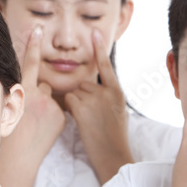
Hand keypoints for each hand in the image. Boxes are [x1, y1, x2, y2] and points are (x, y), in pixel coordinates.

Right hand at [15, 25, 66, 150]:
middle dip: (38, 94)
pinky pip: (58, 109)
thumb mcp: (5, 110)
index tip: (37, 28)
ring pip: (51, 97)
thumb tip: (24, 88)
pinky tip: (44, 129)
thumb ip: (16, 95)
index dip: (32, 45)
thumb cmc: (7, 137)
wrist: (18, 160)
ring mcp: (51, 105)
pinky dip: (53, 117)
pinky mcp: (61, 115)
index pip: (27, 63)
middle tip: (30, 113)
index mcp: (20, 91)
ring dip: (46, 106)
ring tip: (36, 125)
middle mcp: (36, 95)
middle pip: (42, 84)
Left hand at [65, 29, 133, 182]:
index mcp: (117, 92)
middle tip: (90, 115)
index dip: (99, 49)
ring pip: (74, 92)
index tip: (95, 33)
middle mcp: (106, 92)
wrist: (113, 154)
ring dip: (75, 104)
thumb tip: (94, 89)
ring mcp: (94, 98)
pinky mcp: (82, 107)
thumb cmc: (114, 136)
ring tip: (87, 121)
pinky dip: (70, 109)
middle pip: (83, 84)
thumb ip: (107, 97)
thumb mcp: (118, 112)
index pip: (106, 66)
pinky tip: (80, 121)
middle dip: (81, 96)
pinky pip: (68, 100)